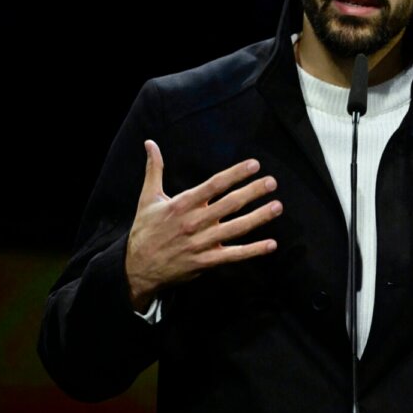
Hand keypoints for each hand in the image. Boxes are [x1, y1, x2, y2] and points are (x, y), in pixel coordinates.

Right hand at [125, 140, 281, 310]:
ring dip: (258, 218)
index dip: (235, 174)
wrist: (135, 269)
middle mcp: (193, 222)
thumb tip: (150, 143)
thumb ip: (154, 170)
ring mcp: (201, 243)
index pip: (213, 185)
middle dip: (252, 192)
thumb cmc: (145, 230)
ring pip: (235, 229)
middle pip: (229, 205)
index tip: (254, 165)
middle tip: (272, 182)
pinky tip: (271, 244)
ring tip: (277, 206)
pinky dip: (253, 250)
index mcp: (182, 205)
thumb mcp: (147, 198)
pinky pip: (233, 255)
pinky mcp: (205, 262)